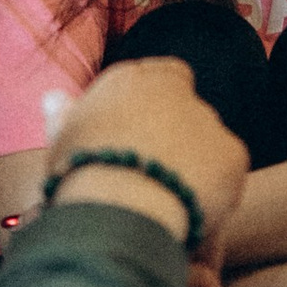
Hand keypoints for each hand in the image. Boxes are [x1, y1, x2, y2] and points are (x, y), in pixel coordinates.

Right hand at [42, 58, 249, 260]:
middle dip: (177, 139)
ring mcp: (208, 120)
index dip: (155, 105)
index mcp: (133, 79)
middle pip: (185, 113)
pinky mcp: (233, 153)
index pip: (161, 76)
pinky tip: (192, 211)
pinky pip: (227, 172)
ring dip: (195, 165)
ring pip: (207, 143)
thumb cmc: (78, 175)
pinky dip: (215, 189)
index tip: (144, 136)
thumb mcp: (63, 140)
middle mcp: (175, 90)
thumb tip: (54, 98)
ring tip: (169, 201)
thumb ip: (65, 115)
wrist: (118, 206)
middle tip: (156, 177)